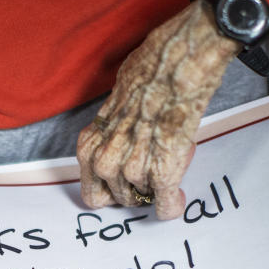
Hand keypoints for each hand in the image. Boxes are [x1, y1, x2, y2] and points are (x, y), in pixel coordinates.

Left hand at [77, 1, 239, 218]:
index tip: (125, 185)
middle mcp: (105, 162)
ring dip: (157, 187)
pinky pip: (165, 203)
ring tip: (170, 160)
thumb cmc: (149, 74)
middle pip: (118, 199)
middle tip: (153, 170)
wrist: (178, 64)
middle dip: (136, 189)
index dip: (111, 191)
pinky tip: (177, 198)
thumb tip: (122, 139)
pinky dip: (172, 203)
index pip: (92, 191)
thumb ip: (112, 131)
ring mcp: (132, 170)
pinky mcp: (161, 173)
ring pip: (143, 199)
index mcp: (90, 145)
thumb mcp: (115, 103)